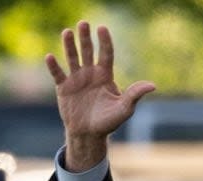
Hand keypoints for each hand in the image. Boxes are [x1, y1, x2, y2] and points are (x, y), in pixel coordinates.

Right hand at [44, 21, 155, 170]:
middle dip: (86, 38)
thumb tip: (152, 86)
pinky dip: (54, 66)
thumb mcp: (124, 109)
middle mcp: (90, 73)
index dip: (104, 41)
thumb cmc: (108, 121)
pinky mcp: (64, 88)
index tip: (102, 28)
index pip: (106, 54)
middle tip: (83, 23)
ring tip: (67, 32)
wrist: (89, 134)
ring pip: (72, 58)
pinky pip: (58, 74)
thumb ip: (134, 95)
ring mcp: (76, 79)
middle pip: (88, 51)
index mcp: (105, 75)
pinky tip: (50, 57)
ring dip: (69, 45)